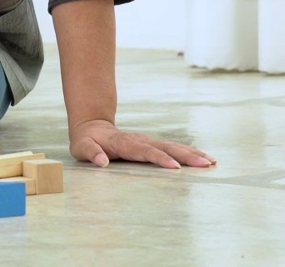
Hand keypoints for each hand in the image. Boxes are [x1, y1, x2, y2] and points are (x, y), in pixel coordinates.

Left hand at [70, 119, 215, 168]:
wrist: (92, 126)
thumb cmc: (87, 141)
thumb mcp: (82, 147)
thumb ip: (91, 153)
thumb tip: (101, 162)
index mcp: (123, 143)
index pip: (144, 151)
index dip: (159, 158)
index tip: (174, 166)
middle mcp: (140, 140)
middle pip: (165, 147)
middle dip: (185, 156)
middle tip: (206, 163)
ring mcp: (148, 141)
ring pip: (172, 146)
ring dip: (192, 154)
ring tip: (211, 161)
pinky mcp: (153, 144)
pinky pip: (173, 148)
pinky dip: (189, 153)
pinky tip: (205, 159)